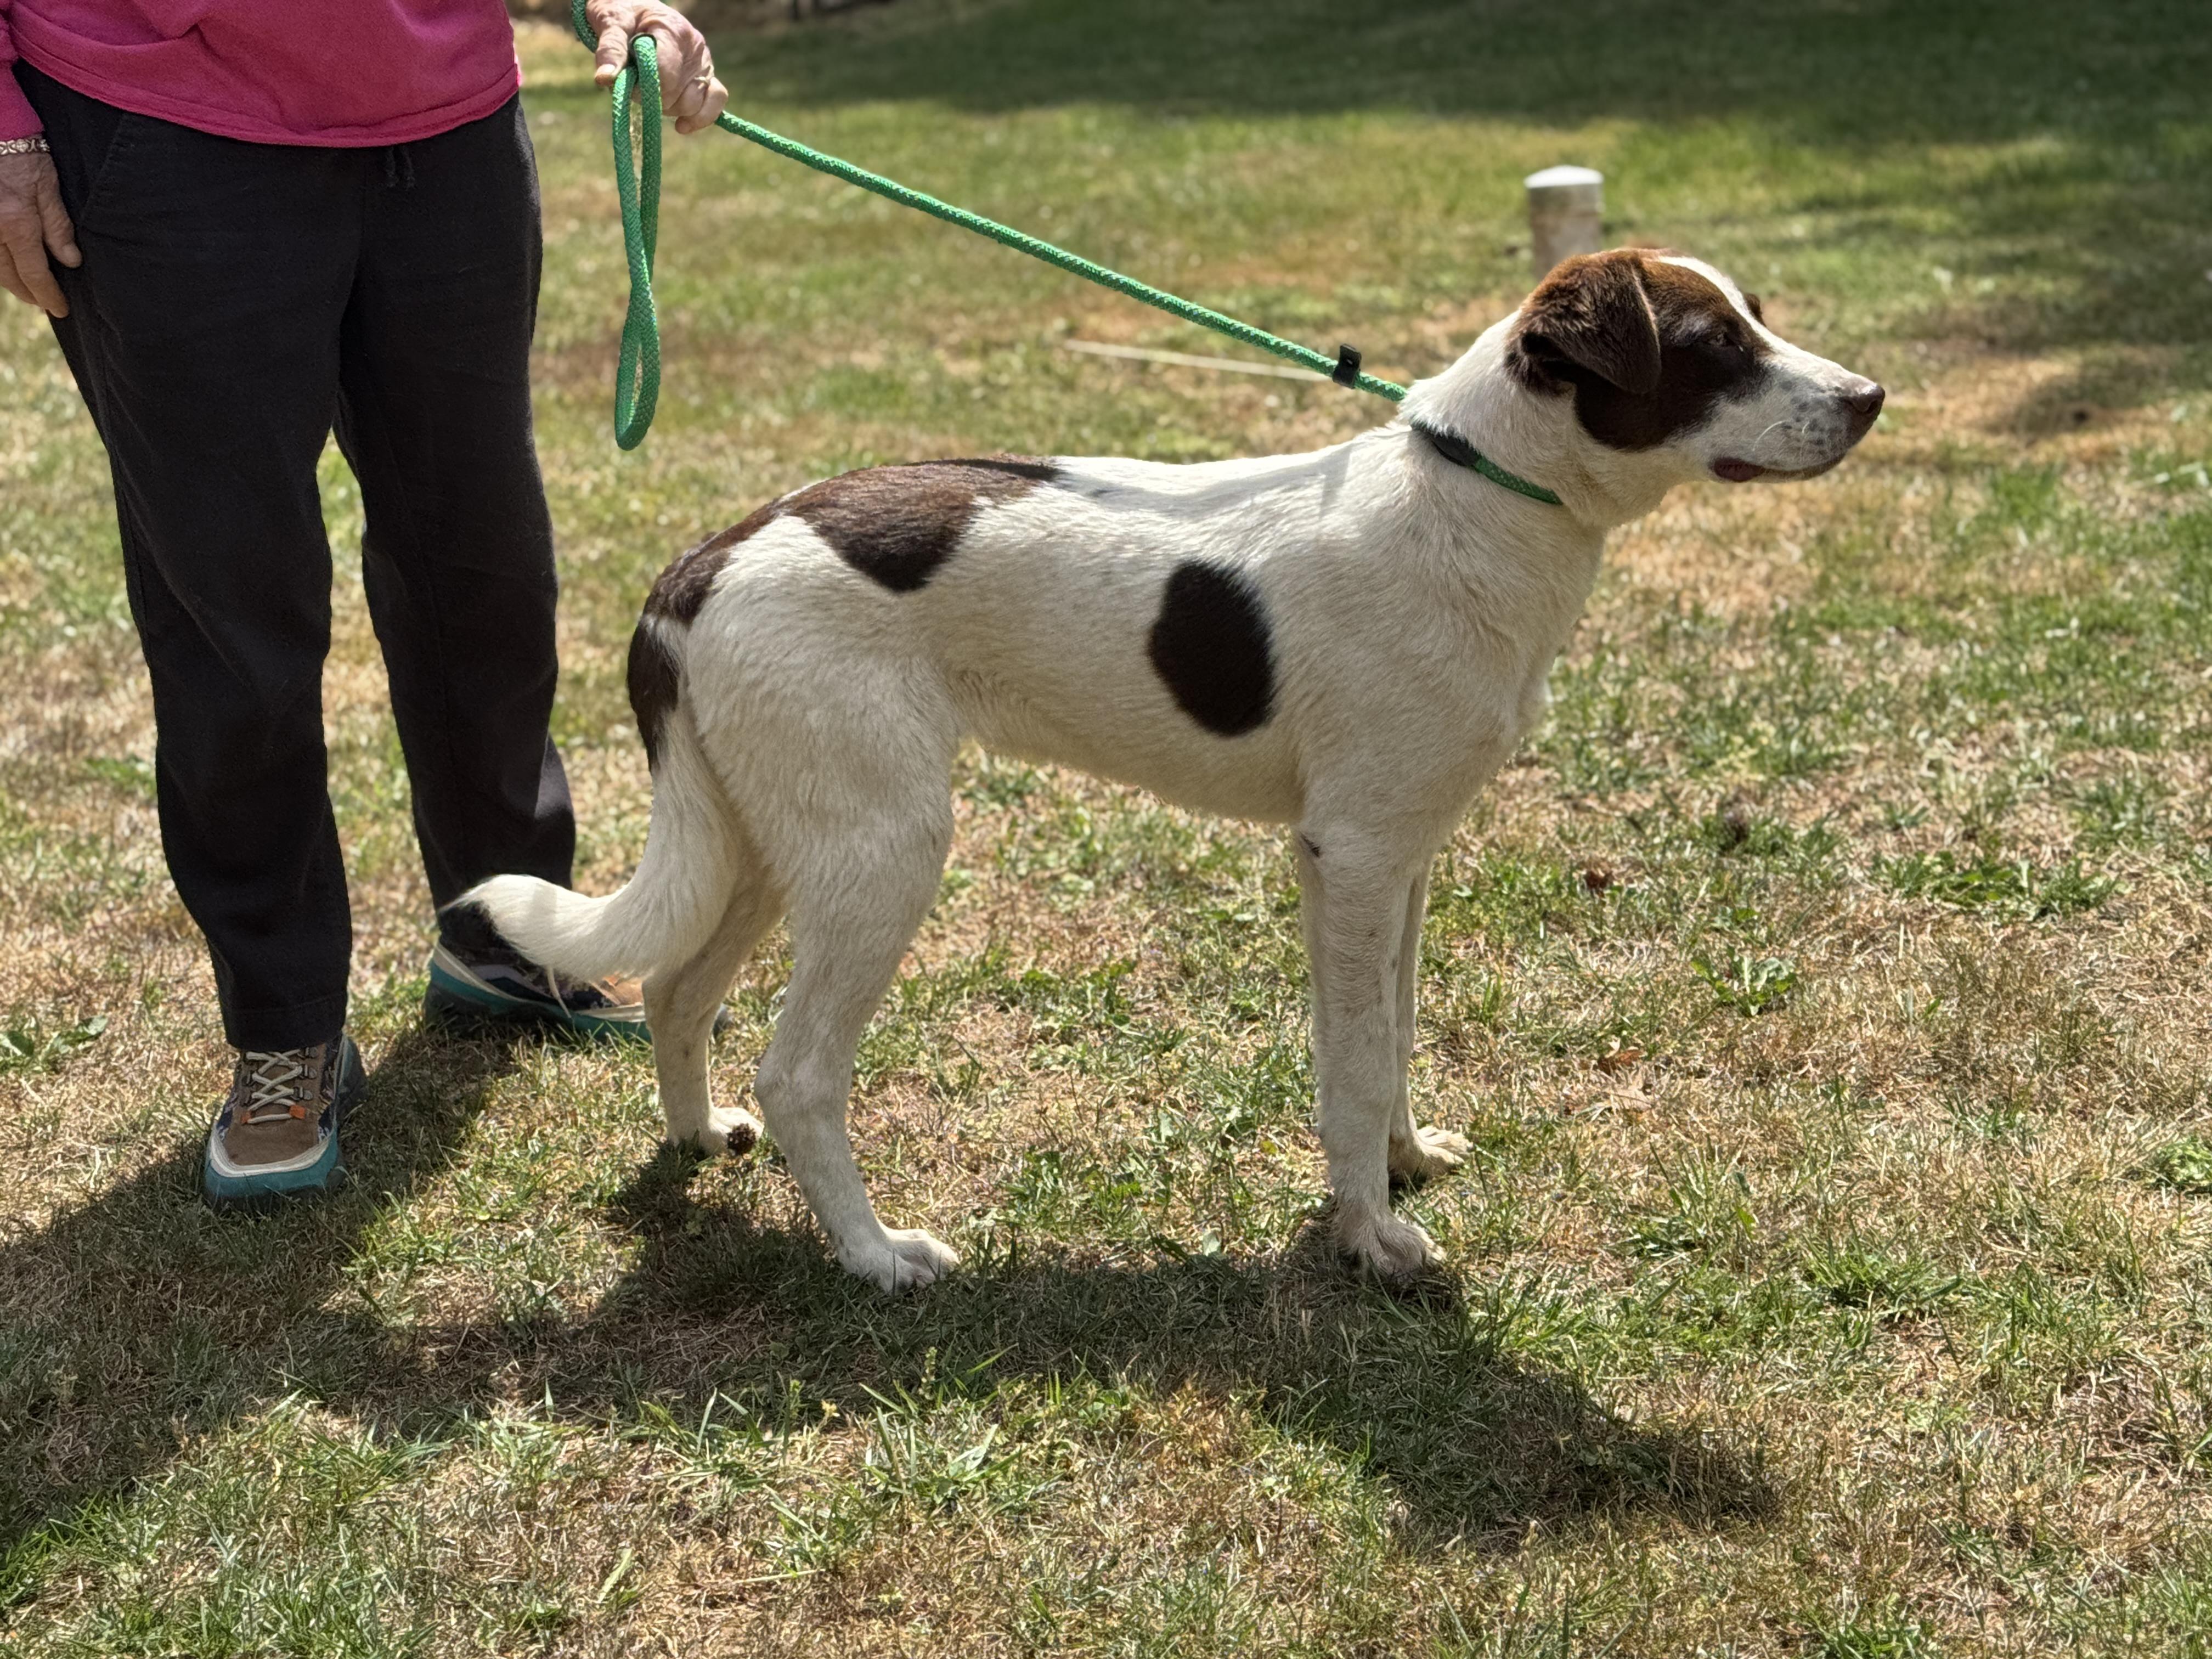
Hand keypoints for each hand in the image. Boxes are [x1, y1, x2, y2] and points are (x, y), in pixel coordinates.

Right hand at [0, 149, 78, 316]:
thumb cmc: (23, 154)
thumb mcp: (48, 188)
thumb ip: (58, 227)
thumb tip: (71, 261)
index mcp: (16, 225)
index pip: (35, 274)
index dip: (48, 295)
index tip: (61, 309)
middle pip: (9, 276)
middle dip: (29, 293)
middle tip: (46, 304)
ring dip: (12, 281)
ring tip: (30, 290)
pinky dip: (0, 264)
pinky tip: (11, 266)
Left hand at [584, 1, 729, 134]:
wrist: (636, 10)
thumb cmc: (623, 14)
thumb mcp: (611, 23)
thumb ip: (610, 49)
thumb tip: (605, 78)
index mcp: (673, 31)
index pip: (666, 75)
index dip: (644, 88)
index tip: (626, 82)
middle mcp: (695, 48)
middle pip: (678, 95)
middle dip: (653, 98)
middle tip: (635, 85)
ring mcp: (703, 64)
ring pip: (693, 104)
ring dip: (668, 108)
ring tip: (651, 92)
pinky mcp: (707, 78)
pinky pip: (715, 104)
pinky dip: (699, 118)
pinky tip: (681, 126)